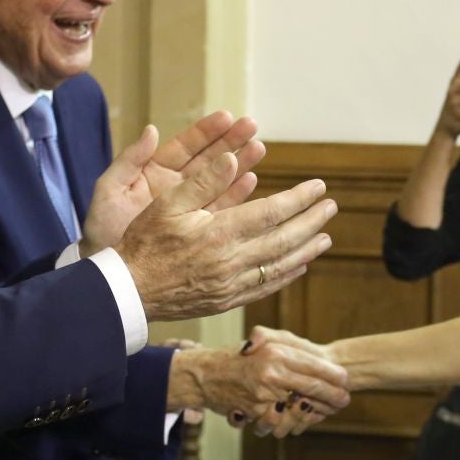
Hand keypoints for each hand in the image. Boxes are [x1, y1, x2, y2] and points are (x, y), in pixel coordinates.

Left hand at [80, 111, 264, 254]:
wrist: (110, 272)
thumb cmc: (102, 230)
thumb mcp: (109, 192)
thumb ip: (128, 161)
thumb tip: (151, 130)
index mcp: (154, 172)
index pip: (184, 147)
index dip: (205, 132)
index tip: (226, 116)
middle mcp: (175, 187)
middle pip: (207, 159)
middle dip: (230, 141)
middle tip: (252, 126)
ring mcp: (188, 208)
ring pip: (218, 180)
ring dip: (238, 164)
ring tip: (259, 148)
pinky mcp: (197, 228)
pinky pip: (220, 208)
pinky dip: (236, 194)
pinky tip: (252, 181)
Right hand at [117, 148, 336, 321]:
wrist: (128, 292)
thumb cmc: (144, 242)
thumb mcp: (168, 203)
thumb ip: (203, 181)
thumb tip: (232, 158)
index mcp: (220, 234)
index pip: (272, 213)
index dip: (299, 199)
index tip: (319, 187)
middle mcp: (232, 262)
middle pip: (284, 241)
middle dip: (311, 223)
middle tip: (331, 208)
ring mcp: (231, 285)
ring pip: (280, 267)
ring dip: (306, 251)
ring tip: (325, 238)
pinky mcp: (226, 301)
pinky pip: (265, 288)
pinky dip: (286, 276)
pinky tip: (298, 266)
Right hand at [238, 327, 349, 436]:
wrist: (205, 375)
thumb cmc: (237, 356)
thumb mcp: (261, 338)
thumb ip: (285, 341)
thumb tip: (319, 359)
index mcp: (276, 352)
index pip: (313, 365)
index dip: (333, 374)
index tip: (345, 379)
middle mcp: (271, 372)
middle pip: (312, 387)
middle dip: (332, 394)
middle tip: (344, 399)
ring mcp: (263, 394)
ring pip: (300, 407)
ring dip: (316, 410)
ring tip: (326, 410)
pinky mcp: (256, 412)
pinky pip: (281, 421)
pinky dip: (294, 421)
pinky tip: (304, 418)